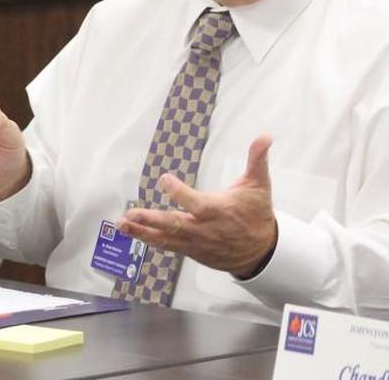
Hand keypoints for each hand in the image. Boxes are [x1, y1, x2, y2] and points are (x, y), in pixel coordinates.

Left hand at [117, 135, 277, 277]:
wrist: (261, 252)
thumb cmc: (256, 215)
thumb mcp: (259, 185)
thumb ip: (258, 159)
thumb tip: (265, 136)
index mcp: (217, 210)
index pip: (194, 203)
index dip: (178, 192)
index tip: (164, 179)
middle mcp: (203, 229)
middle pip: (174, 225)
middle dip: (151, 219)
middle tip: (132, 212)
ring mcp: (195, 243)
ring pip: (165, 239)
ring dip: (142, 231)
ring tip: (123, 224)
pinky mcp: (192, 251)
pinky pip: (168, 246)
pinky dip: (150, 240)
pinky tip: (133, 232)